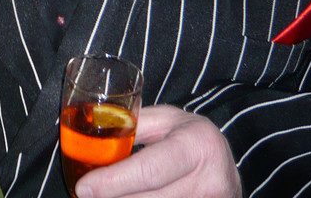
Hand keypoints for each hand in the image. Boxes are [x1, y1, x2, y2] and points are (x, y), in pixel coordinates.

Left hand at [73, 105, 241, 197]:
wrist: (225, 166)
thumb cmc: (190, 137)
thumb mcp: (166, 121)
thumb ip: (133, 126)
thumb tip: (92, 136)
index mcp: (197, 145)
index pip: (149, 171)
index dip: (113, 182)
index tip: (84, 187)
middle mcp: (210, 180)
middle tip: (87, 194)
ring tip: (107, 195)